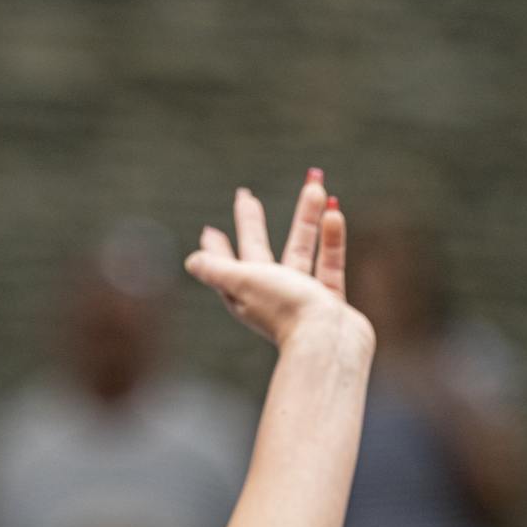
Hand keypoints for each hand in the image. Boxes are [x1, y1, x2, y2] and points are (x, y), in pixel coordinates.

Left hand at [182, 170, 375, 363]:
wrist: (329, 343)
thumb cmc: (283, 309)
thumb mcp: (242, 282)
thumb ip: (217, 269)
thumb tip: (191, 260)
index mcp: (244, 292)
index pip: (226, 263)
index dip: (217, 248)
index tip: (210, 230)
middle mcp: (270, 293)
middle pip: (260, 250)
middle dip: (253, 223)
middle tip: (246, 194)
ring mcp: (302, 297)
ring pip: (303, 248)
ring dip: (308, 217)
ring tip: (316, 184)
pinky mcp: (330, 300)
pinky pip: (330, 261)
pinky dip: (332, 238)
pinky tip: (335, 212)